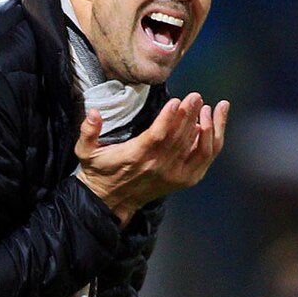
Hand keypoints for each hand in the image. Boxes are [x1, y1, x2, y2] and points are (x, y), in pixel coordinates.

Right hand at [75, 93, 229, 224]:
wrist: (112, 200)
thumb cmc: (100, 171)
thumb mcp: (85, 152)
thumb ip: (88, 132)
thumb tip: (93, 112)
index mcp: (136, 157)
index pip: (157, 136)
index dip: (168, 118)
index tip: (176, 101)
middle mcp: (158, 167)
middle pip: (180, 138)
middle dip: (189, 115)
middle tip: (195, 96)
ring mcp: (174, 174)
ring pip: (197, 148)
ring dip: (206, 127)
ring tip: (208, 106)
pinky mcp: (184, 179)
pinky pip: (204, 159)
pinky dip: (211, 141)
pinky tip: (212, 123)